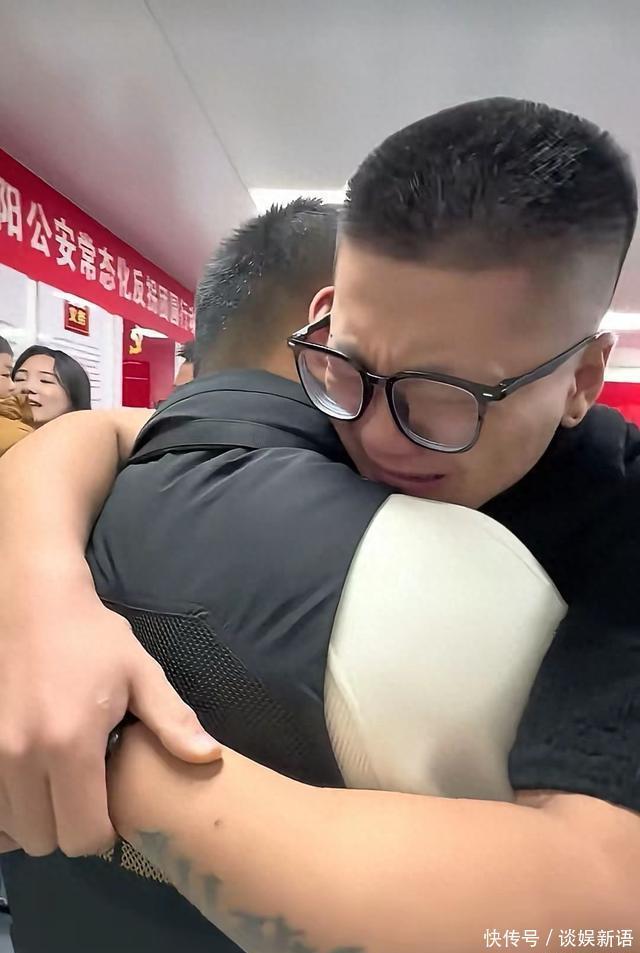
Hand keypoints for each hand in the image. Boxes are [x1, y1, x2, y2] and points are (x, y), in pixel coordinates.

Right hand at [0, 571, 220, 856]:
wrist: (33, 602)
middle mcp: (22, 758)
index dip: (104, 831)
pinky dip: (10, 805)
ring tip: (58, 783)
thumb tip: (209, 756)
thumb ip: (172, 720)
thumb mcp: (140, 673)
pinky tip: (31, 779)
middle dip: (71, 828)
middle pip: (45, 840)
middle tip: (88, 793)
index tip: (113, 806)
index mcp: (70, 745)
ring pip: (12, 828)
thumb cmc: (92, 637)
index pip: (83, 835)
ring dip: (37, 818)